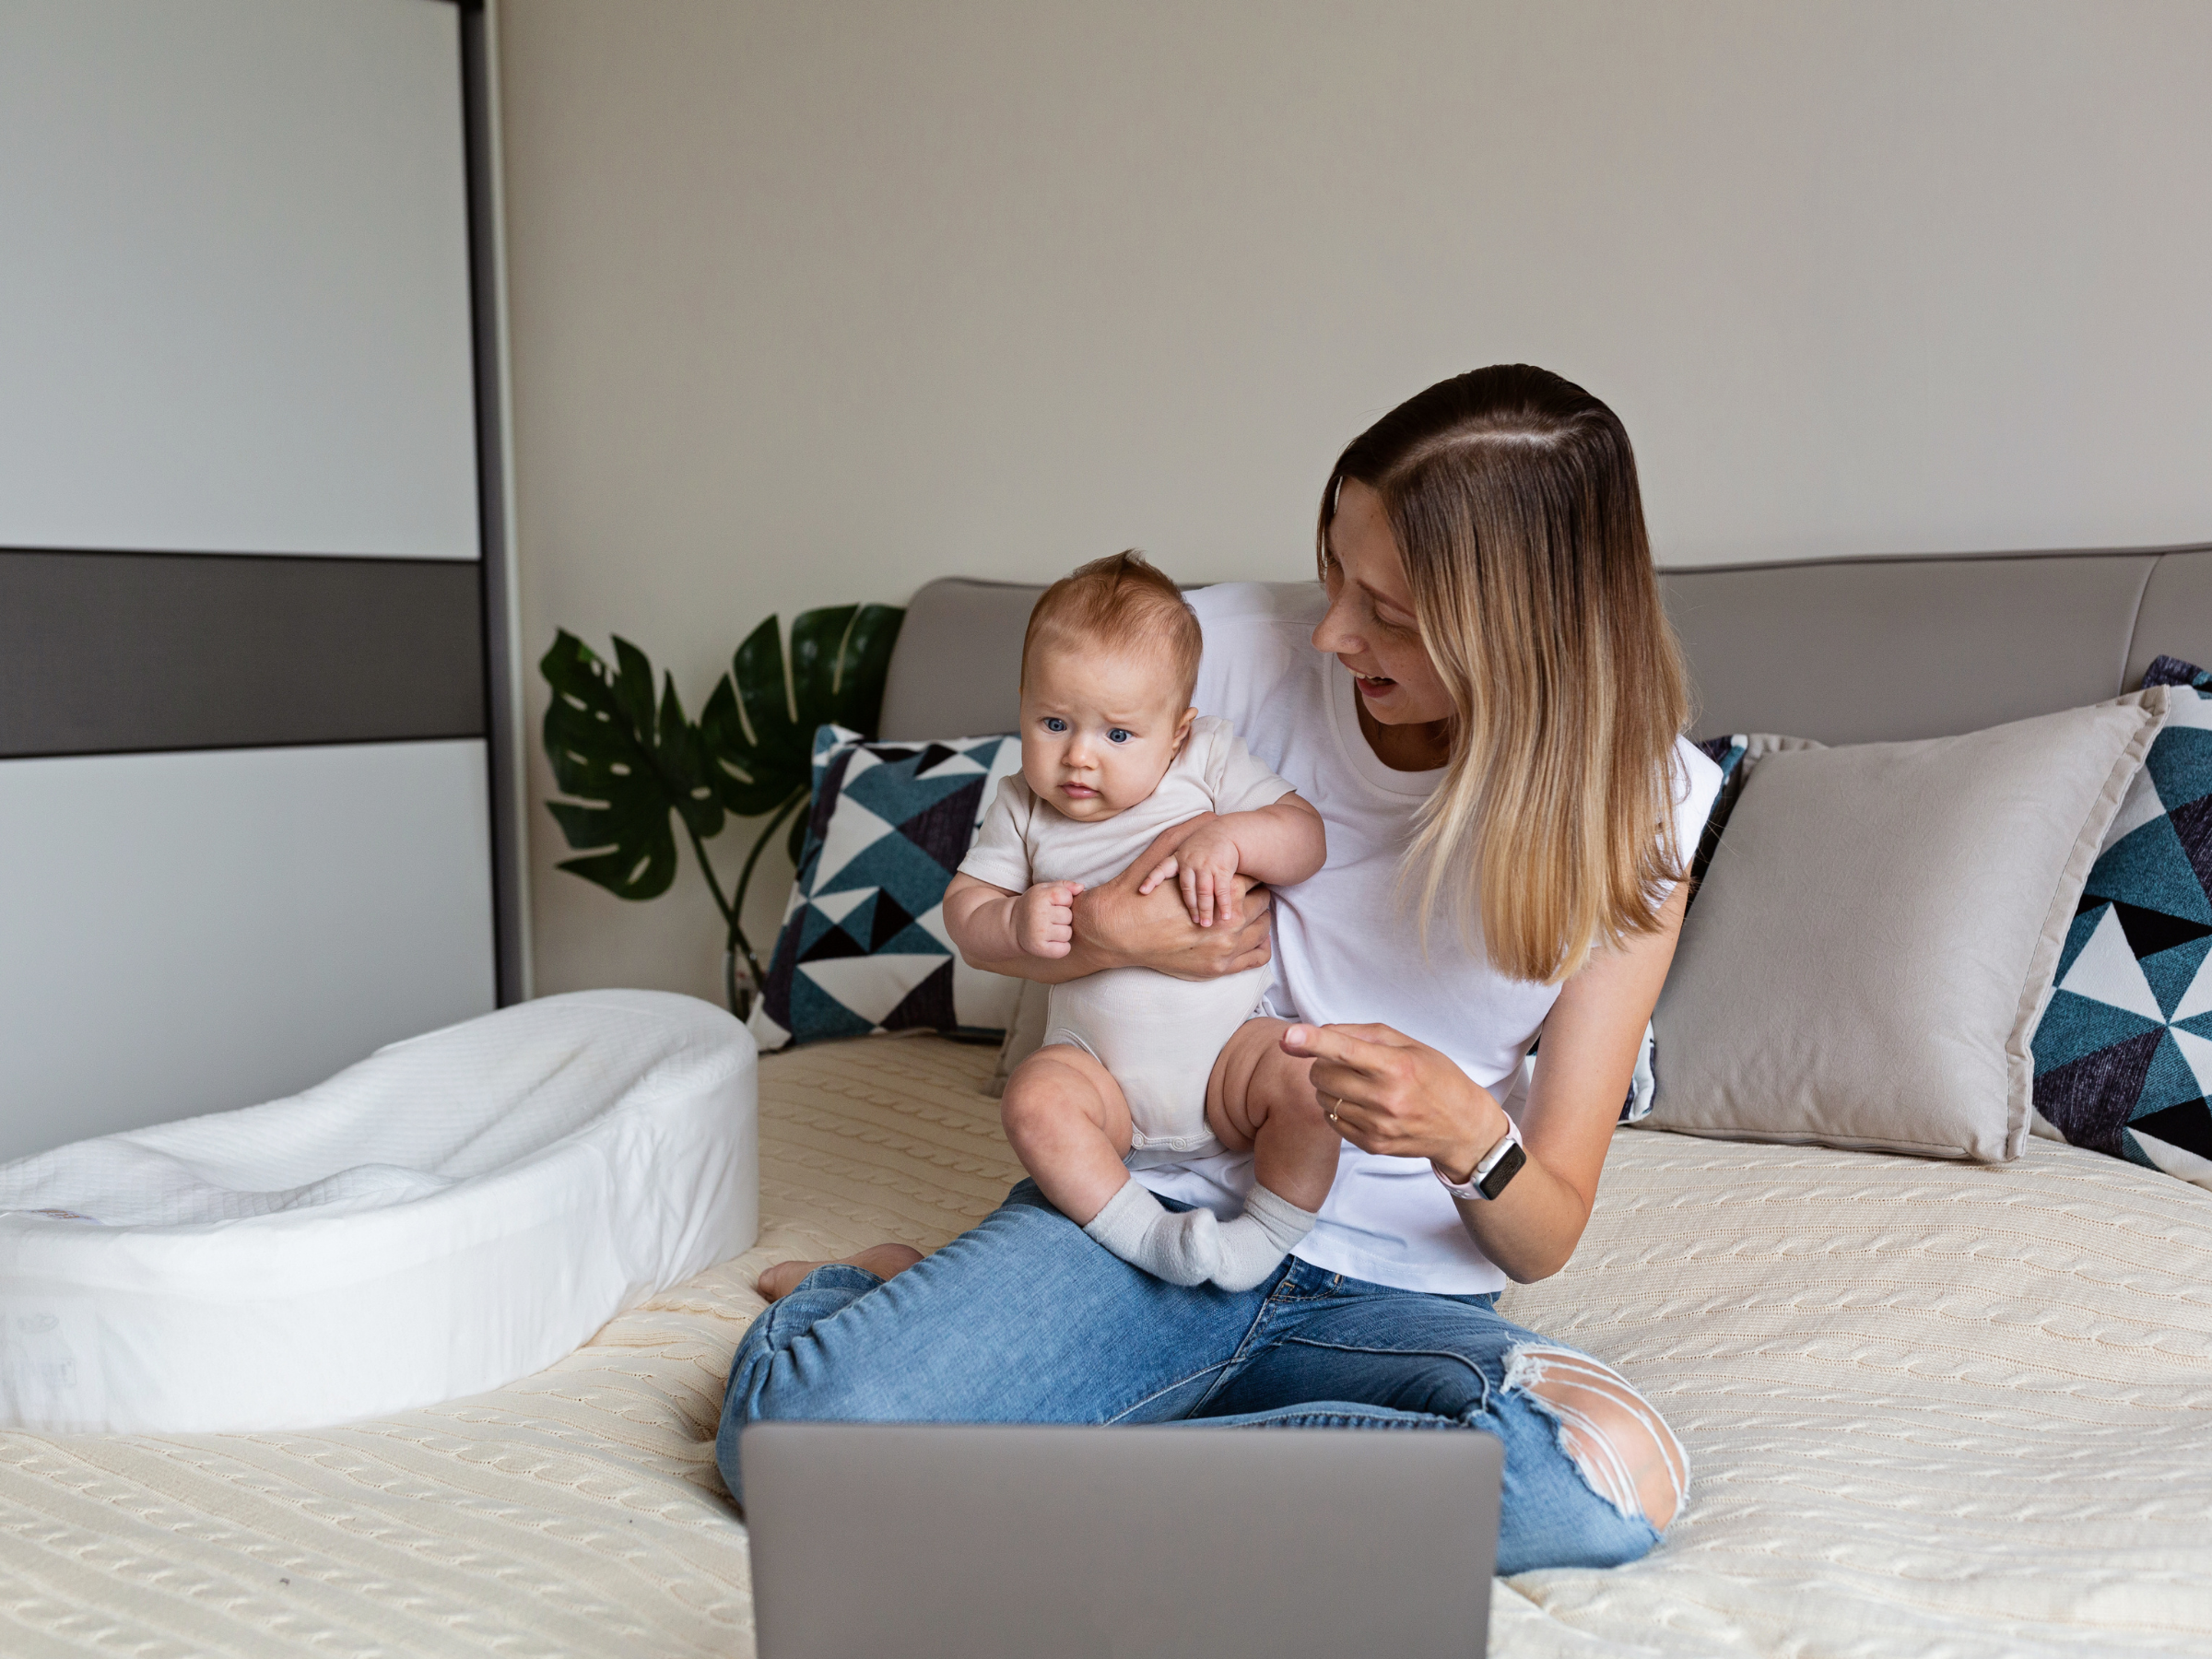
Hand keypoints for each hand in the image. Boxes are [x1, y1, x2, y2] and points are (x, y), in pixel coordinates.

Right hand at [1014, 880, 1083, 957]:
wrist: (1012, 925)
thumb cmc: (1034, 905)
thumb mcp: (1044, 890)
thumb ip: (1064, 886)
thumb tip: (1081, 888)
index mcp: (1040, 897)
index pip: (1068, 897)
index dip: (1065, 901)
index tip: (1054, 904)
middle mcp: (1038, 914)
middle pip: (1069, 916)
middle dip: (1064, 917)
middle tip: (1051, 918)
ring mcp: (1039, 933)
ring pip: (1068, 933)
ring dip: (1063, 932)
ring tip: (1051, 929)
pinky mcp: (1039, 949)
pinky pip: (1064, 949)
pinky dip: (1061, 947)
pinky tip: (1052, 941)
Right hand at [1073, 817, 1271, 980]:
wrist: (1116, 930)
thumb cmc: (1140, 891)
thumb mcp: (1165, 851)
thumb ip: (1191, 832)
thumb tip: (1213, 815)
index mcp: (1224, 890)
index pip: (1255, 879)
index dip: (1250, 875)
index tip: (1245, 875)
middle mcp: (1231, 922)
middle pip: (1262, 905)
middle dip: (1256, 898)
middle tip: (1249, 895)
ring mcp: (1226, 949)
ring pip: (1262, 932)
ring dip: (1259, 921)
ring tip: (1248, 915)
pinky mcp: (1218, 969)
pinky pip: (1256, 958)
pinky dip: (1259, 947)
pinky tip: (1251, 938)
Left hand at [1136, 821, 1243, 926]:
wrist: (1225, 833)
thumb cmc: (1201, 848)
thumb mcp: (1185, 852)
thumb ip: (1174, 868)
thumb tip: (1151, 891)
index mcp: (1179, 859)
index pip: (1161, 869)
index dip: (1151, 879)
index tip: (1142, 891)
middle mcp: (1191, 862)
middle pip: (1187, 889)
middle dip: (1191, 907)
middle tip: (1193, 922)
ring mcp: (1207, 865)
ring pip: (1204, 891)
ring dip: (1205, 909)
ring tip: (1205, 924)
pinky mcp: (1222, 868)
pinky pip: (1222, 890)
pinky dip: (1224, 904)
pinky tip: (1225, 916)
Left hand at [1278, 1022, 1504, 1177]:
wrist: (1463, 1127)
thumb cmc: (1437, 1079)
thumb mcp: (1409, 1045)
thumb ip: (1362, 1034)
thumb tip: (1320, 1032)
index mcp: (1397, 1067)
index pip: (1346, 1051)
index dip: (1314, 1041)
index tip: (1288, 1035)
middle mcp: (1385, 1099)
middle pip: (1322, 1074)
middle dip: (1322, 1062)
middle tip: (1344, 1062)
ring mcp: (1377, 1126)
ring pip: (1322, 1098)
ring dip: (1329, 1086)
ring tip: (1358, 1084)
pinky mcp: (1371, 1146)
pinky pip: (1331, 1120)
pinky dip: (1337, 1108)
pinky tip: (1361, 1104)